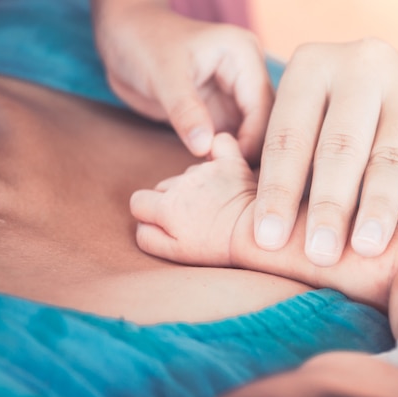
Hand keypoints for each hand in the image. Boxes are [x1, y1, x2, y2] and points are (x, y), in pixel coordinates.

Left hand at [91, 0, 272, 163]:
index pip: (263, 106)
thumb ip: (185, 110)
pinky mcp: (222, 113)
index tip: (231, 167)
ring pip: (252, 135)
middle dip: (250, 151)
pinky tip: (215, 174)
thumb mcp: (163, 74)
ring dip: (238, 158)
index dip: (252, 139)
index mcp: (244, 55)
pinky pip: (233, 140)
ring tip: (223, 180)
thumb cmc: (142, 42)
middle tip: (230, 180)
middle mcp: (247, 75)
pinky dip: (225, 158)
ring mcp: (236, 95)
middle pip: (264, 123)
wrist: (123, 40)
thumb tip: (205, 148)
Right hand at [129, 133, 256, 265]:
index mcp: (166, 207)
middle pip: (165, 185)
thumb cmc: (217, 250)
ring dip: (199, 183)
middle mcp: (183, 183)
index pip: (138, 201)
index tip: (169, 223)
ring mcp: (208, 170)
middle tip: (199, 218)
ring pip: (190, 171)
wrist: (258, 238)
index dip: (150, 213)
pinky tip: (224, 166)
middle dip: (175, 199)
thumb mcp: (175, 253)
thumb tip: (141, 222)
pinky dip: (220, 150)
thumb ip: (148, 236)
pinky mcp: (232, 162)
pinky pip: (220, 142)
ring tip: (218, 205)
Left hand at [253, 39, 397, 266]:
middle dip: (328, 206)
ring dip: (376, 207)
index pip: (289, 135)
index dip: (277, 190)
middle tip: (319, 254)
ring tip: (364, 248)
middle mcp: (366, 63)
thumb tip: (248, 224)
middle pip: (340, 146)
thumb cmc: (351, 137)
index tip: (269, 238)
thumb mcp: (312, 136)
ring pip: (390, 156)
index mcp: (315, 66)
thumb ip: (282, 165)